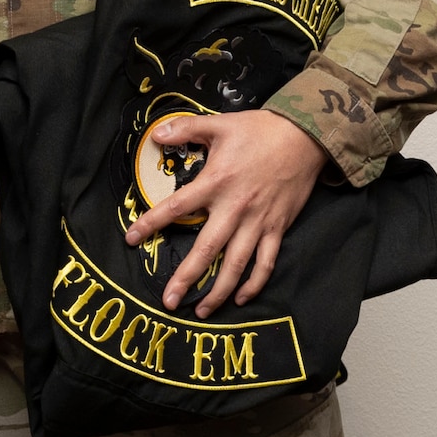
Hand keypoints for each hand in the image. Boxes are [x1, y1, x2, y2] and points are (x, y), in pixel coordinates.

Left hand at [122, 110, 328, 316]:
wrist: (305, 137)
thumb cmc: (260, 130)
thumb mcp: (219, 124)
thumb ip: (185, 128)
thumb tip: (156, 134)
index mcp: (215, 183)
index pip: (176, 208)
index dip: (151, 224)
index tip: (131, 240)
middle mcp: (234, 208)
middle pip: (206, 249)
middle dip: (186, 278)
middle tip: (168, 301)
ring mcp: (258, 222)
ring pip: (236, 265)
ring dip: (218, 291)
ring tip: (201, 312)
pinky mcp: (278, 228)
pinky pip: (265, 263)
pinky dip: (254, 284)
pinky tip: (240, 298)